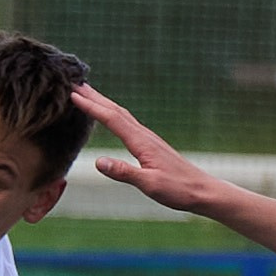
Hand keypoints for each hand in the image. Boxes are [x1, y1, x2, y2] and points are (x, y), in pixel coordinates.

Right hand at [71, 83, 224, 214]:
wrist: (202, 190)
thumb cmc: (178, 189)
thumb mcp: (149, 184)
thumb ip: (124, 173)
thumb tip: (98, 162)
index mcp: (141, 142)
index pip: (111, 119)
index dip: (91, 107)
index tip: (73, 94)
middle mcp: (144, 136)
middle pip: (116, 111)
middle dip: (95, 97)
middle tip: (75, 85)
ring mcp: (148, 139)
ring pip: (122, 115)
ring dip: (104, 103)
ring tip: (89, 95)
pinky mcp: (151, 145)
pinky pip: (128, 123)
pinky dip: (114, 115)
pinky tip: (113, 118)